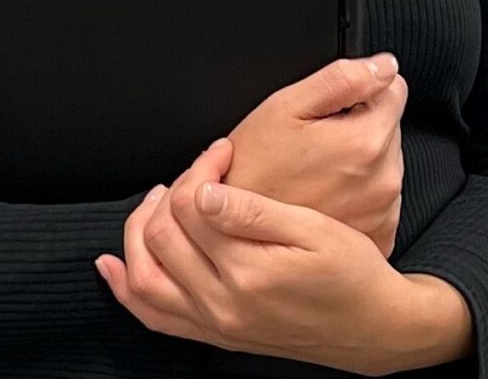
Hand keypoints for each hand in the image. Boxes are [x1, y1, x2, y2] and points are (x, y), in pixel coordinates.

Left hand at [97, 143, 471, 374]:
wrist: (374, 328)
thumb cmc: (353, 275)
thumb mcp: (315, 232)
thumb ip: (254, 212)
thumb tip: (204, 192)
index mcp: (248, 271)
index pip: (192, 206)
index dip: (200, 168)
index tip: (222, 152)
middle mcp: (223, 304)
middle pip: (160, 238)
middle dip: (171, 193)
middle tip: (197, 173)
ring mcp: (215, 325)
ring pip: (144, 281)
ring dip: (136, 237)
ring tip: (156, 204)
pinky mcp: (216, 335)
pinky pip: (154, 317)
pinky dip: (127, 290)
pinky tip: (114, 266)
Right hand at [224, 55, 405, 254]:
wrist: (238, 228)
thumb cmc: (254, 168)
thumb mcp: (286, 106)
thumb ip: (342, 78)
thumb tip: (383, 65)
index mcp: (366, 141)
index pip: (394, 90)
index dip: (361, 91)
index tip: (332, 110)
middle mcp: (384, 179)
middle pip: (389, 127)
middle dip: (359, 126)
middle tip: (316, 143)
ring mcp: (382, 210)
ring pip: (385, 161)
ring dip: (361, 159)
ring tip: (317, 171)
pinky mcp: (377, 232)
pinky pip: (381, 195)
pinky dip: (360, 191)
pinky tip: (326, 193)